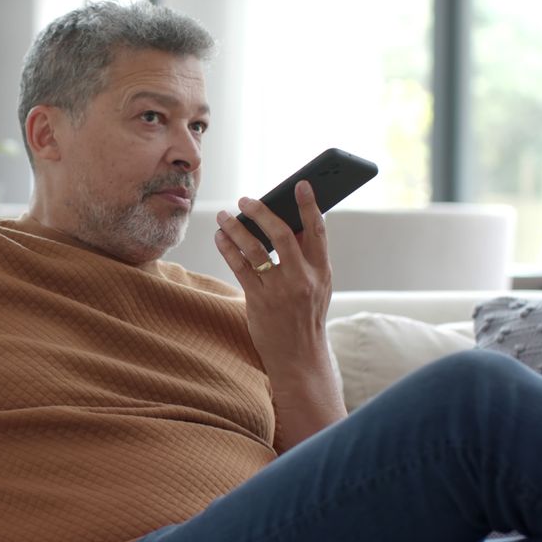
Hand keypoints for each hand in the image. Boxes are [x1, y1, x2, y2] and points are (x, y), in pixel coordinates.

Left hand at [214, 180, 331, 371]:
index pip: (317, 230)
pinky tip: (220, 237)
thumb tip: (288, 224)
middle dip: (262, 211)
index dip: (309, 205)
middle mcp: (303, 278)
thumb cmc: (305, 316)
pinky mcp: (259, 301)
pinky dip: (227, 248)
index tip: (300, 184)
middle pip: (282, 234)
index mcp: (321, 270)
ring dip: (236, 227)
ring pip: (254, 249)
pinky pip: (239, 267)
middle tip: (246, 199)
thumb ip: (307, 258)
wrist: (299, 356)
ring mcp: (280, 290)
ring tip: (223, 215)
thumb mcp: (317, 286)